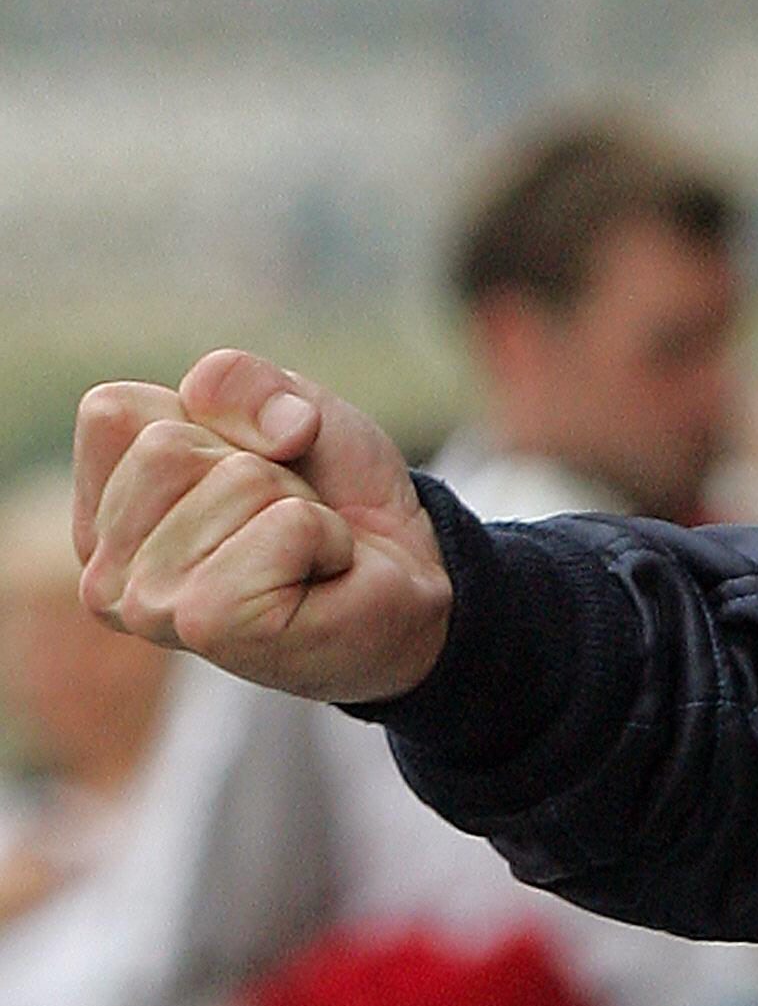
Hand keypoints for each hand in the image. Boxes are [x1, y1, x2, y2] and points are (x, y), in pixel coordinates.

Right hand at [73, 350, 451, 703]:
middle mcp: (103, 573)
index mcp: (101, 515)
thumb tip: (258, 421)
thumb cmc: (331, 496)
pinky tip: (320, 574)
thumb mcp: (286, 406)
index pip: (110, 410)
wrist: (408, 574)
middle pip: (168, 444)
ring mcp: (148, 608)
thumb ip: (235, 379)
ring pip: (237, 480)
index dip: (209, 415)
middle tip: (286, 514)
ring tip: (302, 547)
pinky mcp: (209, 625)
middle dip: (260, 461)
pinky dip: (325, 533)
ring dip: (298, 501)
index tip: (250, 461)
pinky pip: (286, 524)